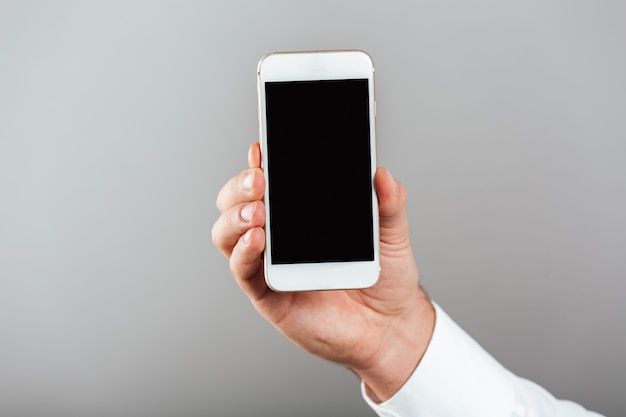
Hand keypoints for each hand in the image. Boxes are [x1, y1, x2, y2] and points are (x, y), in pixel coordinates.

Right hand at [212, 142, 434, 400]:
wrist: (390, 327)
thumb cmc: (384, 279)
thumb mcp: (392, 235)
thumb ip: (388, 203)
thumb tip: (382, 174)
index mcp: (299, 216)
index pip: (269, 181)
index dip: (259, 162)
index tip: (262, 148)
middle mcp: (277, 236)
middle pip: (237, 202)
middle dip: (240, 185)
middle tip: (260, 180)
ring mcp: (268, 264)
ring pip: (229, 233)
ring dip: (236, 216)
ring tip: (259, 211)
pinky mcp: (267, 294)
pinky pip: (243, 270)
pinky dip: (243, 252)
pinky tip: (257, 239)